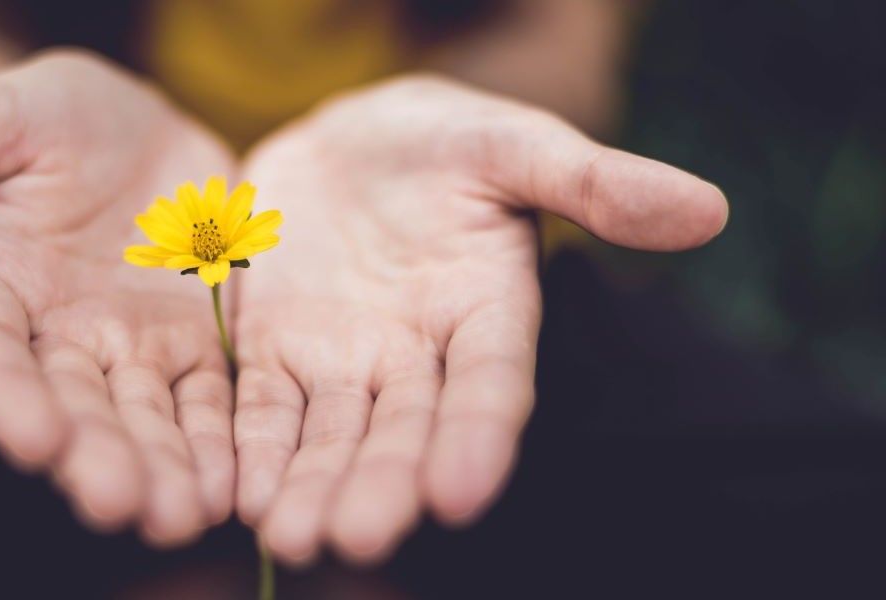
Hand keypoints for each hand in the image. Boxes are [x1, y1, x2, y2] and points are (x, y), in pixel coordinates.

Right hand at [0, 50, 236, 545]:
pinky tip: (234, 485)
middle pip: (71, 408)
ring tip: (183, 515)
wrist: (130, 127)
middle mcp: (53, 339)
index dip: (4, 399)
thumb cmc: (42, 119)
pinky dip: (218, 442)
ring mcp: (126, 349)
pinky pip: (206, 399)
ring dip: (163, 469)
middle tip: (122, 505)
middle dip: (95, 458)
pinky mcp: (191, 345)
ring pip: (143, 418)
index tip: (34, 441)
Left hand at [232, 75, 727, 563]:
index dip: (478, 438)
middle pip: (403, 431)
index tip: (460, 494)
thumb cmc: (445, 141)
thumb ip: (594, 181)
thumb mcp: (514, 145)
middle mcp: (418, 356)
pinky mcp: (275, 352)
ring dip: (311, 486)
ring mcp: (343, 361)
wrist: (349, 142)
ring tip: (290, 536)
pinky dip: (253, 449)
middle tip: (357, 537)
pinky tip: (239, 494)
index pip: (491, 386)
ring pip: (330, 435)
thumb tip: (707, 209)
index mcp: (487, 313)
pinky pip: (262, 408)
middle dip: (382, 484)